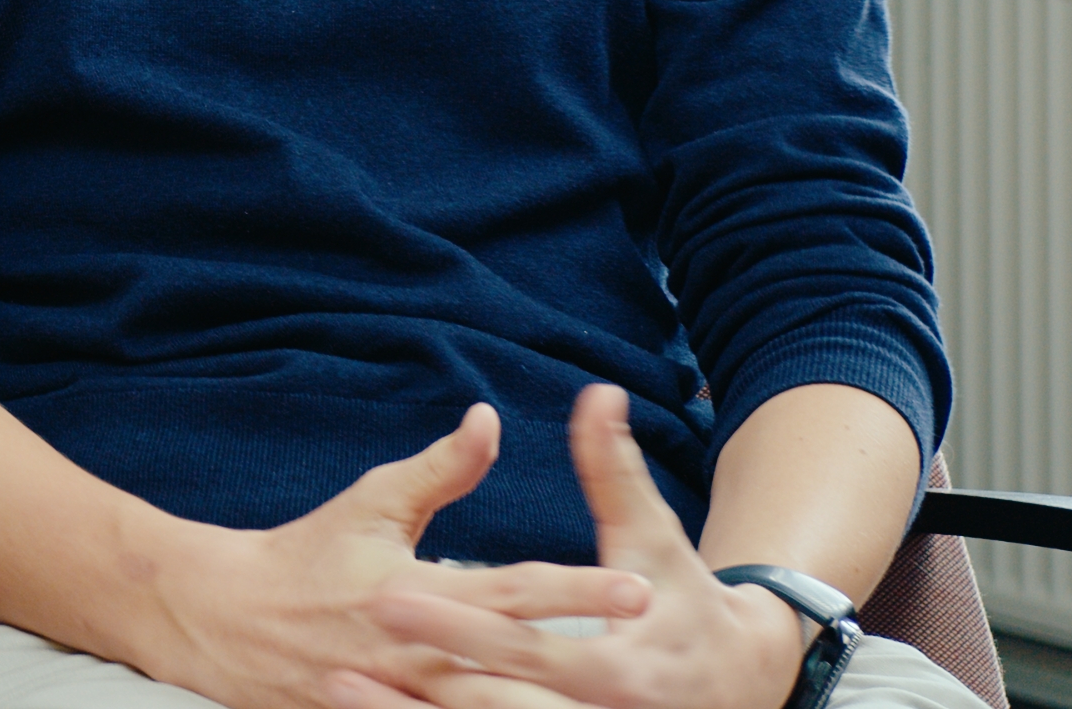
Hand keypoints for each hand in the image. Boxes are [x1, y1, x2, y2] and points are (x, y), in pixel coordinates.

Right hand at [121, 404, 649, 708]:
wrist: (221, 618)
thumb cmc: (304, 553)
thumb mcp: (370, 504)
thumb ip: (438, 470)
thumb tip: (489, 420)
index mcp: (412, 592)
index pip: (512, 591)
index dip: (577, 591)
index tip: (637, 587)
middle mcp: (410, 654)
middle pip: (512, 669)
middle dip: (579, 669)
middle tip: (642, 657)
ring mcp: (393, 699)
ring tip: (602, 706)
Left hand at [350, 387, 813, 708]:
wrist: (734, 689)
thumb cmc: (687, 608)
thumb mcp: (653, 542)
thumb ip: (617, 475)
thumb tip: (599, 393)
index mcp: (617, 671)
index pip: (523, 645)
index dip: (453, 624)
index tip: (384, 595)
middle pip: (492, 705)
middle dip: (413, 683)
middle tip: (342, 650)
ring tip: (338, 688)